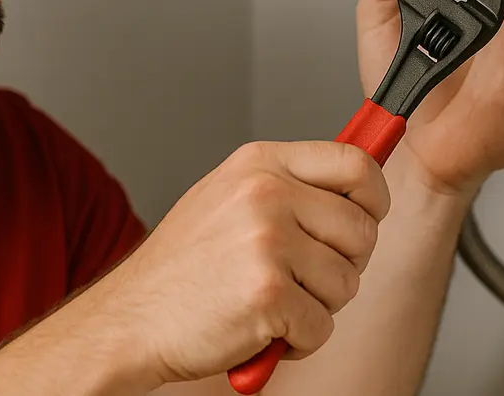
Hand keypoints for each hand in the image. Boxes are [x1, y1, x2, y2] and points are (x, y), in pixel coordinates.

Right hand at [92, 140, 389, 385]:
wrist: (129, 320)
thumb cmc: (180, 269)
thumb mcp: (228, 198)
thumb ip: (288, 187)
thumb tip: (357, 188)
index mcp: (259, 164)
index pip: (356, 162)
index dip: (373, 197)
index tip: (367, 217)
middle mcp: (265, 193)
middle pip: (362, 229)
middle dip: (343, 265)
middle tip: (300, 279)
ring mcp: (267, 241)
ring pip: (347, 282)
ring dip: (318, 307)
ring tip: (269, 302)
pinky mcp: (269, 293)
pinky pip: (323, 326)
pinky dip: (299, 341)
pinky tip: (261, 329)